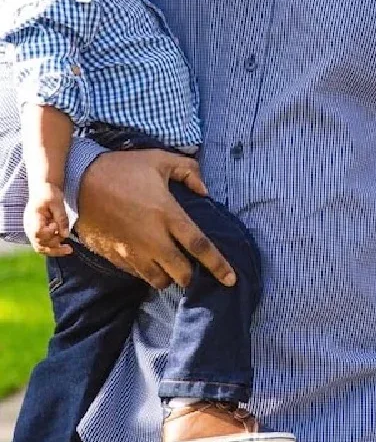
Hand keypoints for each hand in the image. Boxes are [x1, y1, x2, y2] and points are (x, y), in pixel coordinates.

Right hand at [24, 183, 71, 256]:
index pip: (37, 232)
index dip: (48, 233)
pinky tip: (65, 248)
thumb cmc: (50, 194)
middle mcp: (30, 226)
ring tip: (69, 250)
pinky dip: (53, 248)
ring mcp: (32, 231)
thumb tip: (65, 235)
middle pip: (39, 243)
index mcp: (33, 217)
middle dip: (54, 245)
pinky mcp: (38, 233)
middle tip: (68, 244)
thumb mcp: (57, 202)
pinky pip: (43, 245)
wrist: (43, 190)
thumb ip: (61, 218)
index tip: (56, 225)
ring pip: (40, 247)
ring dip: (54, 250)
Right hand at [76, 149, 234, 290]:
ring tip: (168, 265)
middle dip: (190, 276)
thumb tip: (205, 190)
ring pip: (158, 281)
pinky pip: (136, 275)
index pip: (200, 247)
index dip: (219, 266)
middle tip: (190, 267)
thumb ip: (188, 171)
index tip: (231, 280)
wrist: (79, 179)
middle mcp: (152, 238)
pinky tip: (146, 259)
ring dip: (168, 277)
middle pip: (181, 273)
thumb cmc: (123, 168)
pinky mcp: (114, 256)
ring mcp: (131, 250)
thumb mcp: (159, 160)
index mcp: (168, 215)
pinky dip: (146, 272)